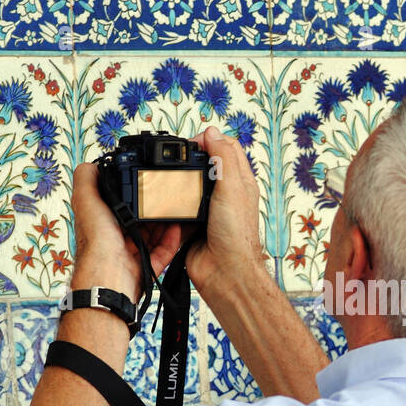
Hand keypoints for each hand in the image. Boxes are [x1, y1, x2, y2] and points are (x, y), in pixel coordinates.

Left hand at [70, 162, 183, 299]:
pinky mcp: (146, 265)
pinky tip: (177, 228)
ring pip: (154, 233)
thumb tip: (90, 164)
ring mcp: (132, 251)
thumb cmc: (96, 244)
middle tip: (167, 194)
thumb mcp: (86, 202)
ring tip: (176, 208)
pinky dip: (172, 240)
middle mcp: (116, 237)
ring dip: (166, 222)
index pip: (119, 203)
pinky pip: (164, 250)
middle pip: (140, 217)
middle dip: (154, 207)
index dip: (131, 191)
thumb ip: (86, 180)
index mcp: (102, 222)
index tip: (144, 181)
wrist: (110, 276)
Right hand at [184, 126, 267, 299]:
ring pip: (189, 186)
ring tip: (168, 176)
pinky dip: (171, 204)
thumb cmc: (237, 236)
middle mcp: (225, 195)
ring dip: (179, 182)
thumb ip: (223, 159)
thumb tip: (212, 132)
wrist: (225, 273)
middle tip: (176, 157)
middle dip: (191, 159)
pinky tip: (166, 201)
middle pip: (206, 166)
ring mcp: (208, 210)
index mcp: (240, 183)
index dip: (211, 140)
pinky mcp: (192, 225)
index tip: (194, 141)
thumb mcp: (232, 189)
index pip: (227, 149)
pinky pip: (178, 208)